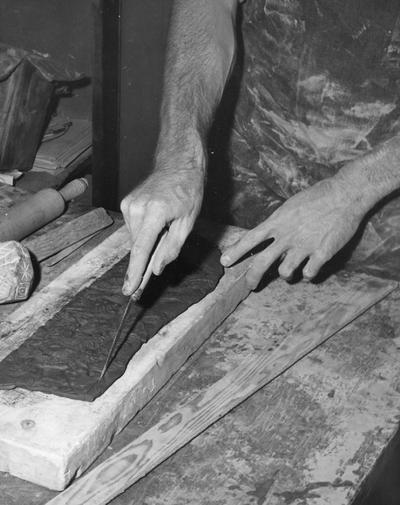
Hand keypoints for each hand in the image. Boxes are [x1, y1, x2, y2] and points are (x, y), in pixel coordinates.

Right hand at [120, 162, 203, 295]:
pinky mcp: (126, 203)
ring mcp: (129, 204)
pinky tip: (156, 223)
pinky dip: (143, 233)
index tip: (129, 289)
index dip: (135, 272)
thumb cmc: (188, 191)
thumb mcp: (188, 222)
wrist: (178, 164)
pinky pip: (133, 228)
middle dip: (145, 259)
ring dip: (147, 243)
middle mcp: (137, 207)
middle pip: (137, 246)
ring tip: (165, 228)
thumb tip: (156, 269)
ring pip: (135, 238)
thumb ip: (172, 248)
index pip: (141, 249)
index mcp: (155, 212)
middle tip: (154, 266)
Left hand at [221, 177, 365, 287]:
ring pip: (285, 272)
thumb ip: (279, 224)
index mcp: (278, 221)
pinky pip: (309, 274)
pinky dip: (308, 274)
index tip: (224, 261)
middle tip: (250, 285)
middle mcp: (287, 235)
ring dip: (286, 274)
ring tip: (291, 271)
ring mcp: (304, 246)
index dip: (236, 251)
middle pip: (262, 262)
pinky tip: (311, 268)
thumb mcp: (291, 206)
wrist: (346, 194)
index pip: (250, 238)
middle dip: (253, 277)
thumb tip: (269, 238)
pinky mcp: (322, 253)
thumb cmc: (318, 196)